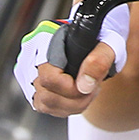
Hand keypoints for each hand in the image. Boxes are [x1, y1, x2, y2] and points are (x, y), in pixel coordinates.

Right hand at [15, 8, 129, 115]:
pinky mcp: (34, 84)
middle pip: (45, 96)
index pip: (49, 79)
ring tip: (87, 90)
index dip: (72, 89)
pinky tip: (77, 94)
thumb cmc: (101, 36)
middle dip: (75, 100)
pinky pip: (45, 105)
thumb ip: (98, 61)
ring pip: (44, 104)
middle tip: (93, 88)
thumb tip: (84, 86)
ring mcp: (29, 71)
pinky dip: (63, 106)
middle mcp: (31, 56)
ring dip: (70, 105)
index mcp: (45, 40)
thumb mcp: (109, 44)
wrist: (96, 34)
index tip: (91, 85)